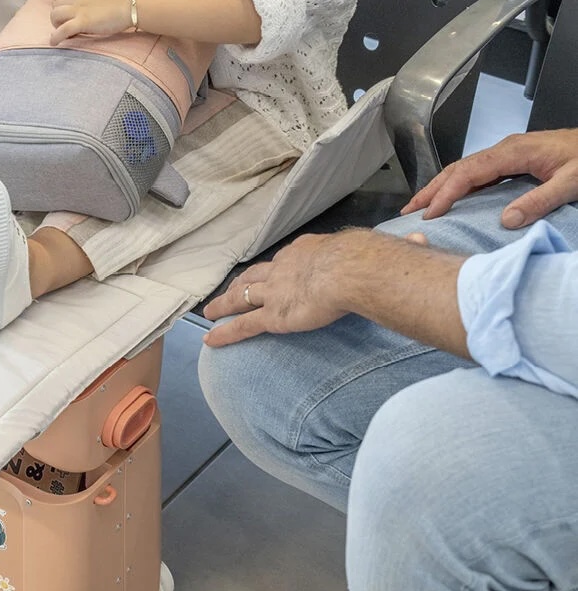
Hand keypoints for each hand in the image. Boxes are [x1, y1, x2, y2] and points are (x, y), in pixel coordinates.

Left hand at [49, 0, 131, 42]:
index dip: (64, 11)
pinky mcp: (82, 21)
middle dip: (57, 18)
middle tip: (65, 28)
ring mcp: (79, 10)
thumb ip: (95, 3)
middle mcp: (78, 0)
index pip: (65, 0)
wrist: (132, 4)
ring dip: (56, 26)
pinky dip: (55, 37)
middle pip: (55, 6)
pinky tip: (54, 43)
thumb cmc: (125, 3)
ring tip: (63, 35)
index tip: (70, 20)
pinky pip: (62, 30)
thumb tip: (94, 12)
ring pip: (55, 15)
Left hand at [202, 234, 348, 346]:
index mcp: (301, 252)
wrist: (346, 270)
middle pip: (254, 276)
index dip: (273, 269)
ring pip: (241, 298)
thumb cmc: (359, 260)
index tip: (270, 273)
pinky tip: (211, 340)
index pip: (282, 262)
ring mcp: (273, 293)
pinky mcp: (272, 316)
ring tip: (211, 312)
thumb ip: (355, 255)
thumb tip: (378, 254)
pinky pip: (243, 326)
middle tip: (230, 289)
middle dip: (240, 283)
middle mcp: (281, 269)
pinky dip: (225, 333)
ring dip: (224, 305)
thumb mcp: (355, 250)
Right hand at [402, 129, 577, 228]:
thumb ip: (540, 200)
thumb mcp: (573, 183)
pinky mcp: (514, 161)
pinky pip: (477, 173)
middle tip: (409, 211)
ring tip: (422, 206)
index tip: (430, 214)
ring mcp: (508, 154)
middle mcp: (506, 150)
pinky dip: (458, 186)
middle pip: (458, 168)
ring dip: (441, 187)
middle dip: (431, 189)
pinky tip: (453, 199)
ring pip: (464, 169)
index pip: (468, 173)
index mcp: (514, 152)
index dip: (445, 193)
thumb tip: (506, 221)